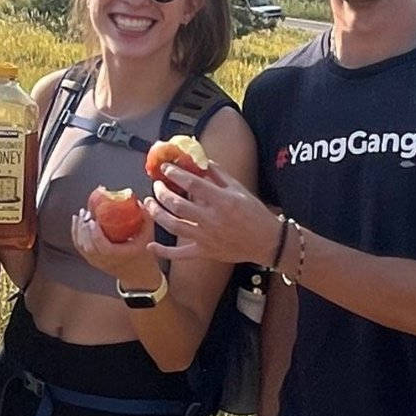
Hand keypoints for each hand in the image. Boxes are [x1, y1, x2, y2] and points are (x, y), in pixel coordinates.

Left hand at [71, 208, 163, 292]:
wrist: (139, 276)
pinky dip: (76, 234)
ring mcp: (97, 262)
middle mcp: (104, 261)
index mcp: (118, 256)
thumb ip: (145, 218)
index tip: (94, 219)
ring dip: (78, 229)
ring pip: (81, 246)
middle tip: (86, 212)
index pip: (102, 246)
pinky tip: (77, 222)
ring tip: (81, 214)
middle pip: (87, 245)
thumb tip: (138, 201)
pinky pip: (80, 248)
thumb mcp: (148, 237)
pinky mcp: (92, 261)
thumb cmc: (144, 255)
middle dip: (84, 227)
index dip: (95, 233)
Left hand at [147, 159, 282, 267]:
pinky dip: (164, 252)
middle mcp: (211, 219)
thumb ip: (218, 174)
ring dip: (157, 214)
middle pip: (177, 204)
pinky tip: (151, 246)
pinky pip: (181, 254)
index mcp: (221, 200)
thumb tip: (200, 160)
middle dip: (162, 192)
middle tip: (156, 185)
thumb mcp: (238, 189)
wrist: (266, 241)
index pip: (192, 184)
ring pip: (174, 225)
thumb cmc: (254, 213)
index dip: (175, 174)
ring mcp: (206, 237)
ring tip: (149, 203)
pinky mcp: (204, 252)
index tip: (165, 168)